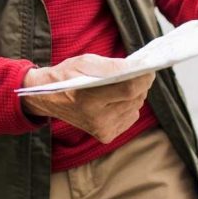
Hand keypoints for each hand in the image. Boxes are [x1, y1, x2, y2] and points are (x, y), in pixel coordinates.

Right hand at [20, 54, 153, 143]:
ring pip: (134, 107)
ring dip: (136, 94)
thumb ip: (111, 65)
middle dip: (141, 83)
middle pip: (134, 99)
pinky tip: (117, 98)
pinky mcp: (105, 135)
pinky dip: (129, 105)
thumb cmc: (66, 76)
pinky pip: (130, 117)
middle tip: (140, 72)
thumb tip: (136, 67)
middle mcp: (96, 118)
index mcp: (88, 98)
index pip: (128, 90)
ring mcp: (101, 129)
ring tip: (125, 83)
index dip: (143, 78)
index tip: (149, 68)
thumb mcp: (85, 62)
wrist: (48, 98)